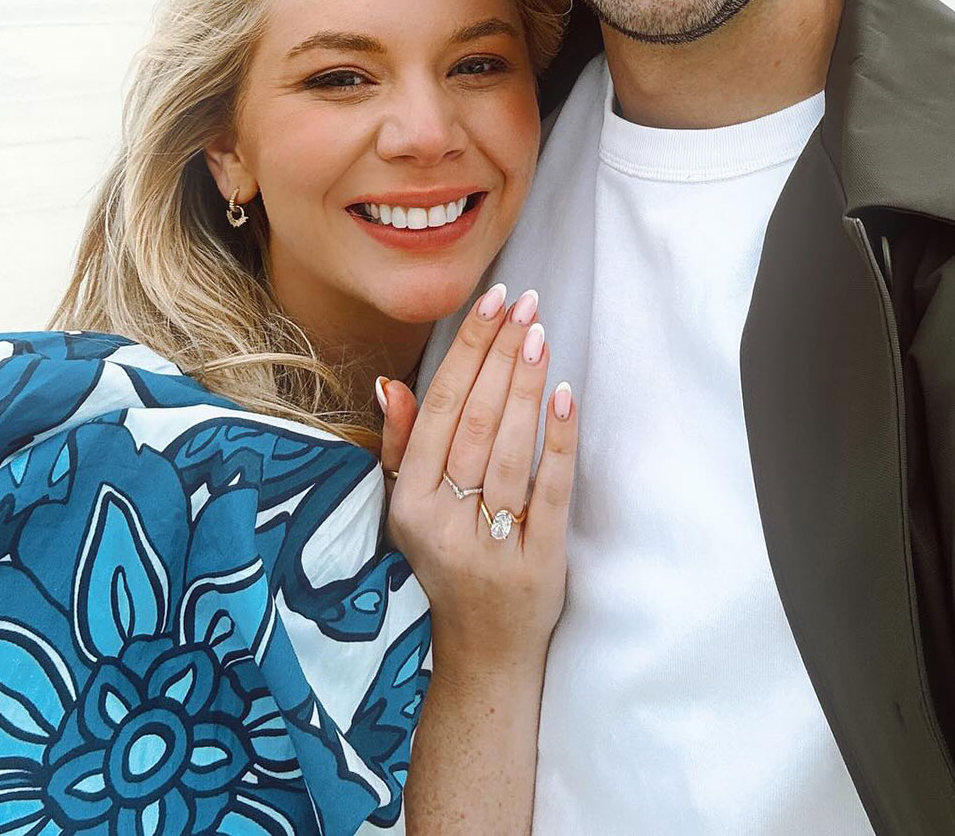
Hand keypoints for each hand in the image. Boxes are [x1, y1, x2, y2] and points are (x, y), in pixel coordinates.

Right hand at [384, 285, 576, 680]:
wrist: (486, 653)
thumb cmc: (448, 562)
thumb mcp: (409, 508)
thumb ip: (401, 444)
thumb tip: (390, 384)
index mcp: (410, 503)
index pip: (439, 410)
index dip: (466, 351)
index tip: (491, 301)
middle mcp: (445, 523)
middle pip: (476, 422)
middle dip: (501, 354)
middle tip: (525, 302)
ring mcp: (492, 545)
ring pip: (509, 450)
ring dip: (526, 385)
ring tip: (541, 332)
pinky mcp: (538, 562)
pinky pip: (550, 491)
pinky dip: (557, 441)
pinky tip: (564, 396)